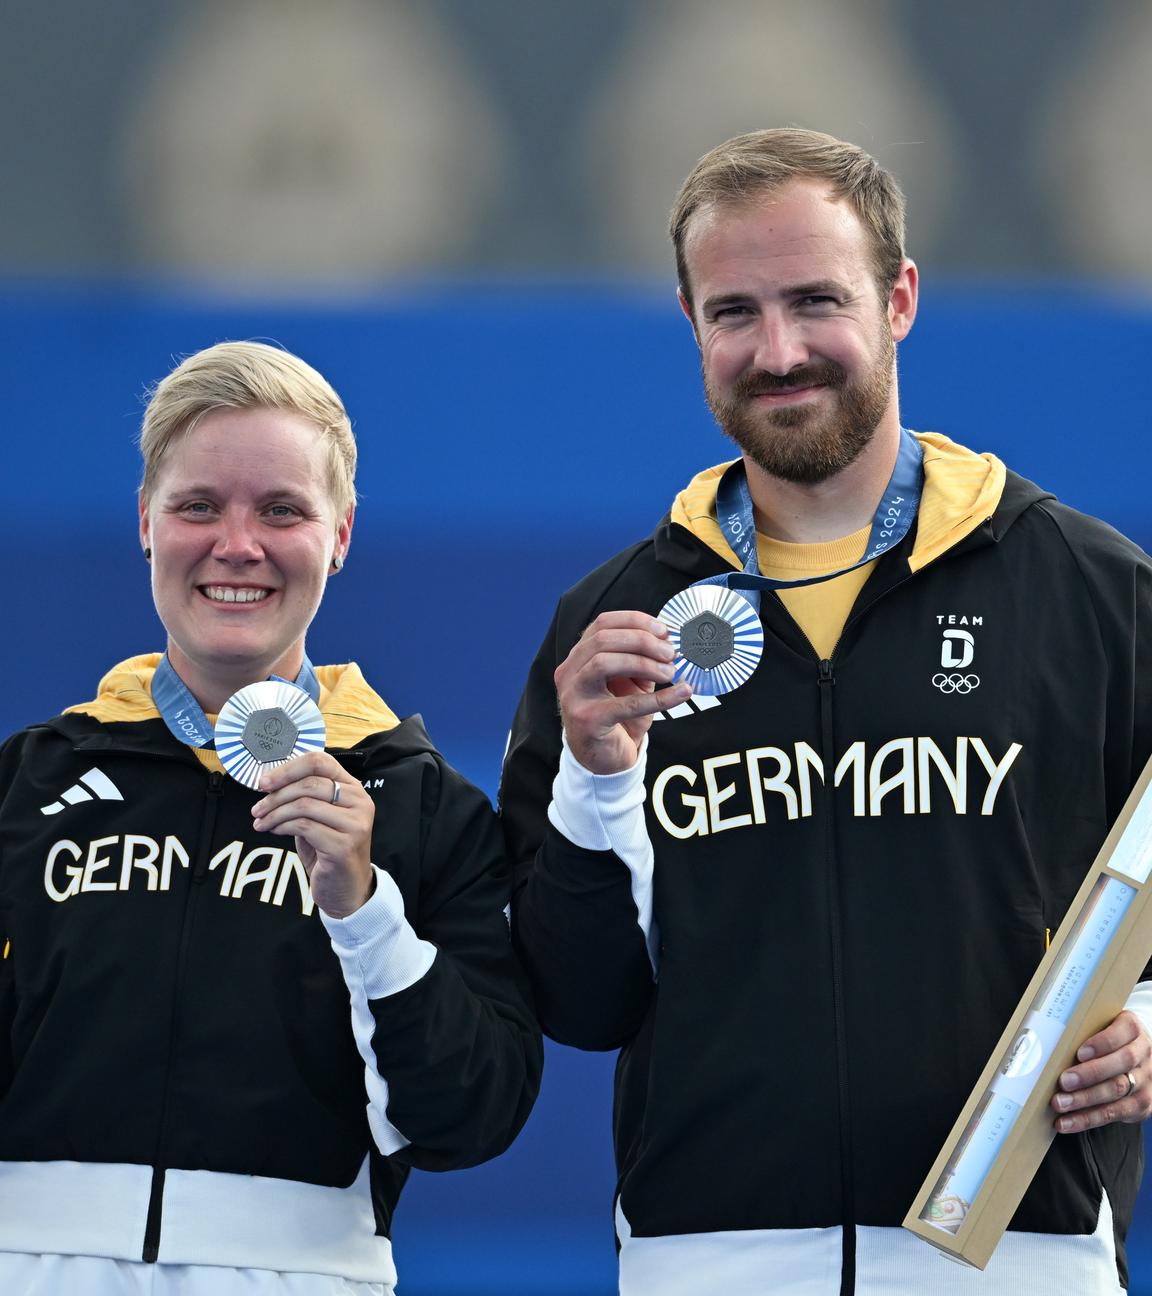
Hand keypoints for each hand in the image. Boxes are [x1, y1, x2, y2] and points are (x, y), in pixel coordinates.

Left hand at [251, 752, 374, 918]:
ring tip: (261, 822)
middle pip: (310, 783)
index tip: (264, 781)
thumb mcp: (318, 817)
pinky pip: (304, 826)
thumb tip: (270, 782)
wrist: (346, 889)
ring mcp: (355, 824)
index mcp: (354, 789)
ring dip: (275, 813)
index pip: (320, 762)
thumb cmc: (328, 851)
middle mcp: (360, 802)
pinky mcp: (344, 845)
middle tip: (257, 808)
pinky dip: (282, 826)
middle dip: (276, 794)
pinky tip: (274, 831)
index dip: (288, 768)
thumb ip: (304, 797)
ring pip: (304, 804)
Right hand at [555, 610, 691, 774]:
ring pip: (604, 663)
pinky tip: (681, 693)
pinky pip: (626, 704)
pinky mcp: (588, 720)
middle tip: (670, 653)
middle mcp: (569, 673)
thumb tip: (668, 640)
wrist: (605, 759)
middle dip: (642, 641)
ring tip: (670, 672)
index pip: (602, 624)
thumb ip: (642, 660)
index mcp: (578, 657)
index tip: (664, 630)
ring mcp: (574, 696)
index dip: (635, 621)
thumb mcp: (631, 682)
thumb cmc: (618, 716)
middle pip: (602, 640)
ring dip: (644, 663)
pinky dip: (659, 698)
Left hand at [1052, 1010, 1151, 1132]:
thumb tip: (1042, 1042)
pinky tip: (1067, 1121)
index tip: (1079, 1053)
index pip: (1122, 1033)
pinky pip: (1116, 1114)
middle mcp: (1144, 1054)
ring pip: (1118, 1090)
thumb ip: (1081, 1032)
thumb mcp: (1098, 1027)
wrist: (1135, 1055)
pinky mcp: (1143, 1105)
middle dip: (1090, 1074)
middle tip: (1063, 1081)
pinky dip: (1088, 1118)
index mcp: (1132, 1029)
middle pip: (1121, 1063)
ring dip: (1085, 1100)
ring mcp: (1146, 1081)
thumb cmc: (1105, 1039)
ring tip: (1060, 1104)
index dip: (1102, 1043)